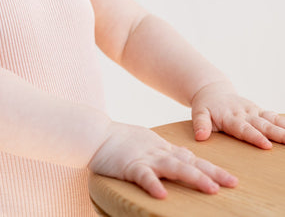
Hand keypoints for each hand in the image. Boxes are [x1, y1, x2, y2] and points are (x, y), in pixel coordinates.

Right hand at [89, 121, 236, 198]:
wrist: (96, 133)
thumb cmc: (119, 140)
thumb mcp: (147, 142)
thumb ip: (164, 151)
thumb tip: (184, 157)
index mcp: (162, 148)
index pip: (191, 158)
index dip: (212, 168)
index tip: (231, 179)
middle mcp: (158, 152)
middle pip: (190, 162)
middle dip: (212, 173)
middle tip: (232, 183)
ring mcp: (145, 158)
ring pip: (173, 167)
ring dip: (193, 177)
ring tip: (211, 189)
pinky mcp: (130, 165)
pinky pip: (143, 176)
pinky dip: (153, 185)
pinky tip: (162, 196)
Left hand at [191, 81, 284, 148]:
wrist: (212, 91)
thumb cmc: (206, 106)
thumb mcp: (199, 113)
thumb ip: (200, 124)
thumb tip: (200, 137)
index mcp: (229, 117)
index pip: (243, 129)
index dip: (254, 137)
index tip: (266, 145)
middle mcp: (243, 113)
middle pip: (261, 125)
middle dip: (275, 133)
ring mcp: (253, 111)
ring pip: (270, 119)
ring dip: (282, 128)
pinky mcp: (259, 110)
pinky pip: (272, 115)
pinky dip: (283, 121)